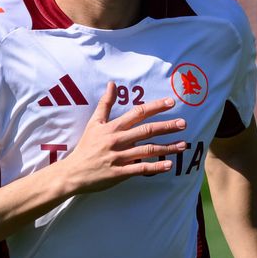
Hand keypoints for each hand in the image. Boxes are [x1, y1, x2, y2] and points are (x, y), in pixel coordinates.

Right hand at [56, 81, 187, 194]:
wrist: (73, 172)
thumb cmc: (85, 147)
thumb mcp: (94, 123)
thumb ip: (105, 104)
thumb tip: (112, 84)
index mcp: (113, 127)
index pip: (138, 113)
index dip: (155, 107)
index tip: (171, 103)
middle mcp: (118, 140)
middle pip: (147, 131)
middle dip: (166, 126)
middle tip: (183, 123)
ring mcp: (120, 157)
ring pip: (148, 150)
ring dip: (167, 147)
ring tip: (183, 145)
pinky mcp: (120, 173)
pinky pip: (141, 168)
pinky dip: (156, 167)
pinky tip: (169, 165)